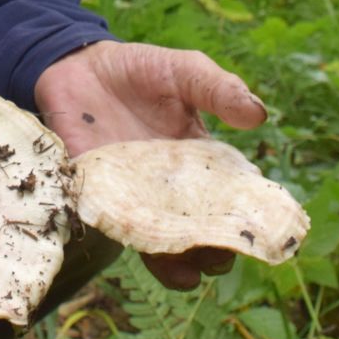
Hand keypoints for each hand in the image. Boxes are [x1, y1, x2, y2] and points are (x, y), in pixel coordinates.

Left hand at [34, 41, 266, 290]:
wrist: (77, 63)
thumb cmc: (140, 69)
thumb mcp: (185, 71)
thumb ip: (218, 89)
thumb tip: (259, 115)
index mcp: (198, 160)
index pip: (228, 198)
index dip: (245, 218)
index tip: (261, 233)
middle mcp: (166, 186)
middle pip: (195, 230)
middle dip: (211, 250)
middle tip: (220, 258)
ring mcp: (130, 194)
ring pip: (155, 240)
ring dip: (172, 262)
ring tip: (187, 275)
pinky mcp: (92, 193)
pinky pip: (108, 223)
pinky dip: (122, 238)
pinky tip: (136, 248)